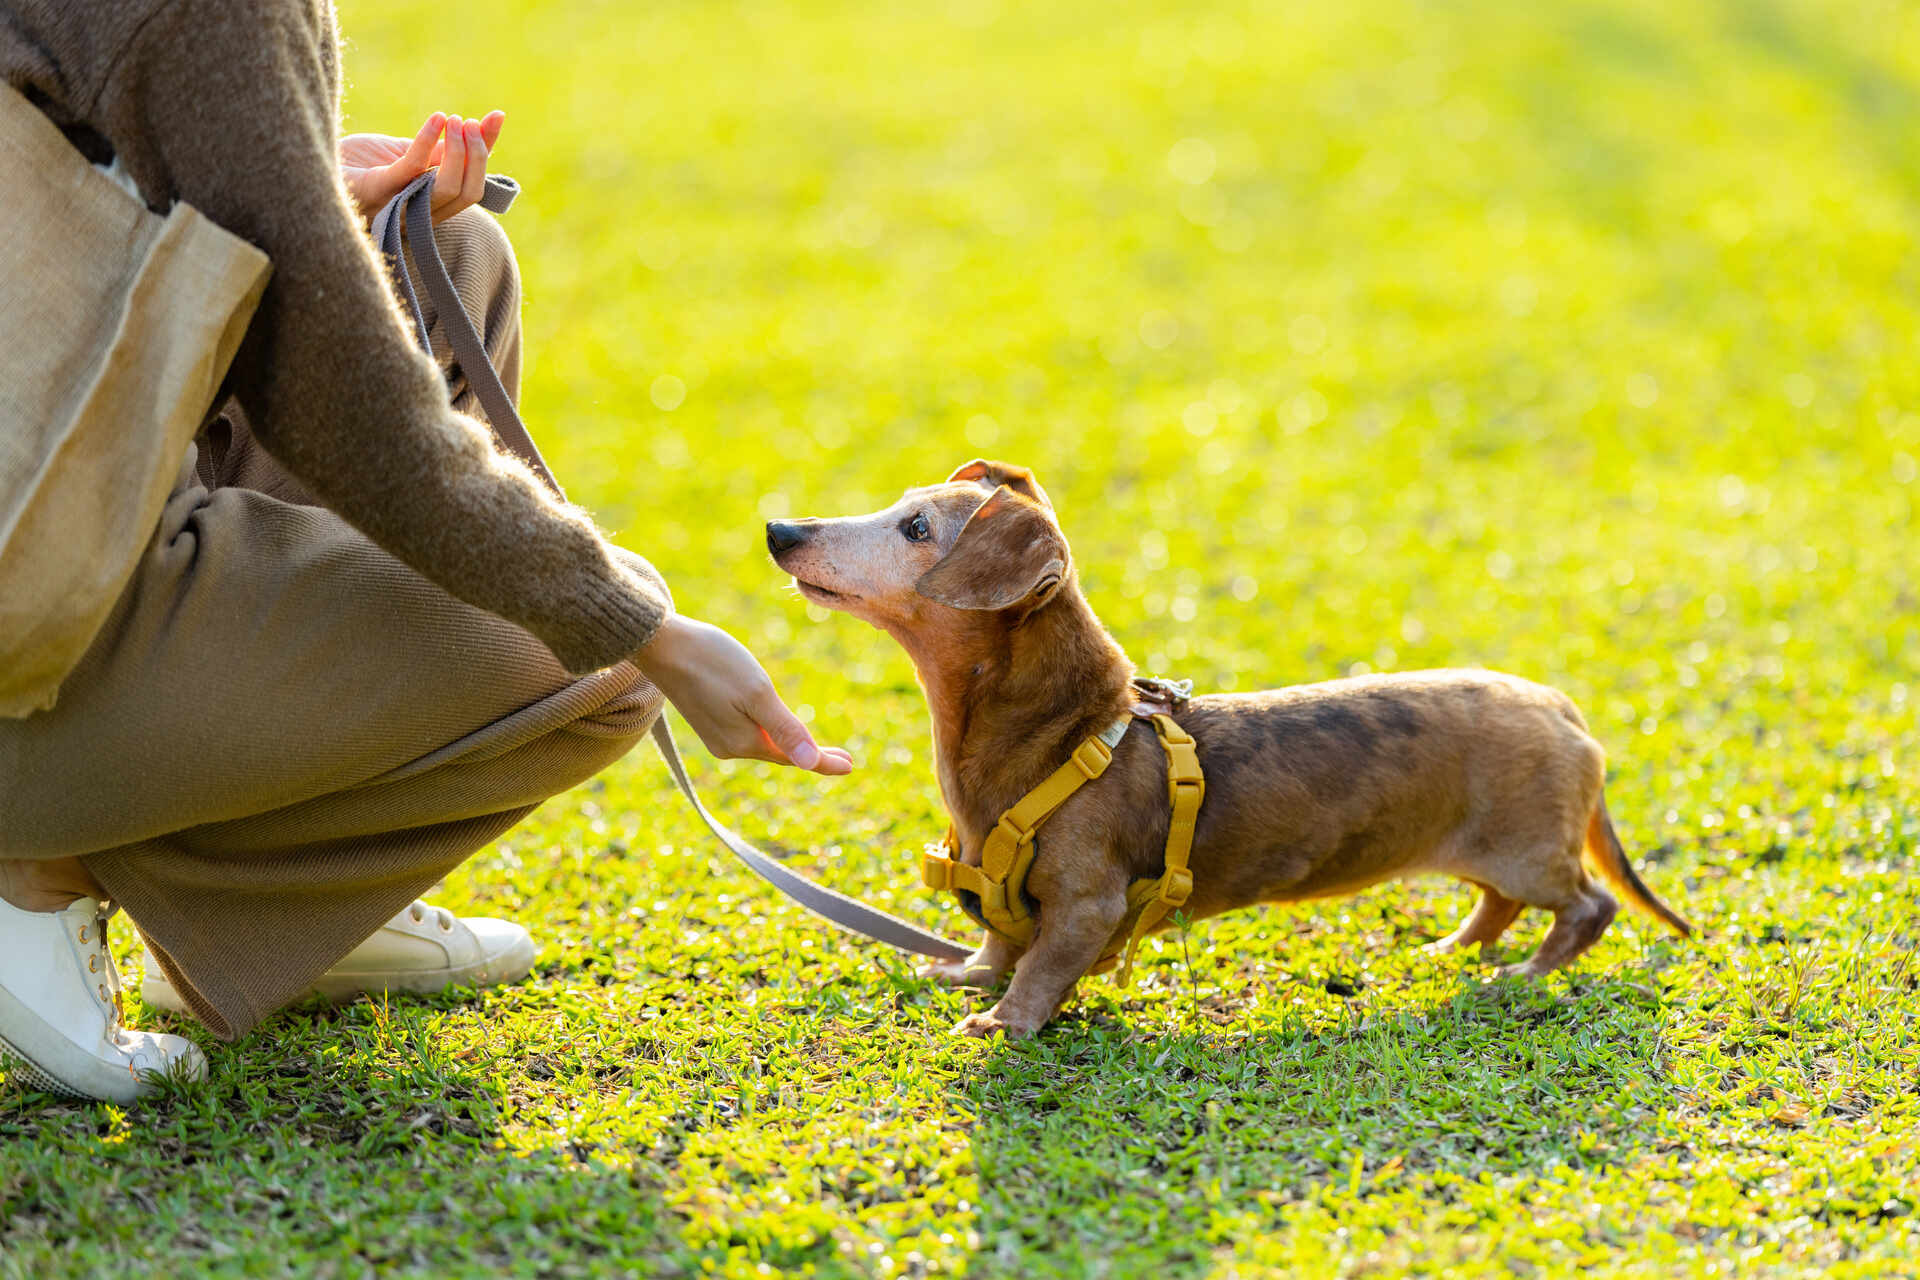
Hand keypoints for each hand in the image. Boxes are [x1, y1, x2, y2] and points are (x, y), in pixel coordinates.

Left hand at [339, 110, 505, 224]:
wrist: (313, 165)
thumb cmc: (360, 164)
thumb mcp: (408, 153)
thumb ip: (439, 151)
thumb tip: (477, 127)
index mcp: (431, 206)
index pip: (473, 186)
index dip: (488, 152)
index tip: (497, 116)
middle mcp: (420, 213)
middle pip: (468, 193)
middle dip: (477, 154)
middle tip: (469, 122)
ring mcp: (400, 205)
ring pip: (447, 188)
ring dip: (458, 151)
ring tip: (455, 120)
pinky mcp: (378, 190)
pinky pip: (412, 169)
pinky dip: (429, 142)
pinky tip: (438, 118)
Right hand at [634, 616, 853, 775]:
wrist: (660, 643)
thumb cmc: (712, 661)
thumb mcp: (757, 693)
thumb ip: (785, 729)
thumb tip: (811, 764)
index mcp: (744, 742)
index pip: (794, 757)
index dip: (823, 761)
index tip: (851, 766)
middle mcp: (728, 746)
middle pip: (778, 752)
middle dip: (810, 754)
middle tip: (844, 759)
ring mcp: (715, 733)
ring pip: (761, 742)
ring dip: (787, 743)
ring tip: (813, 745)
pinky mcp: (706, 718)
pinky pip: (746, 732)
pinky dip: (766, 732)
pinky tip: (773, 726)